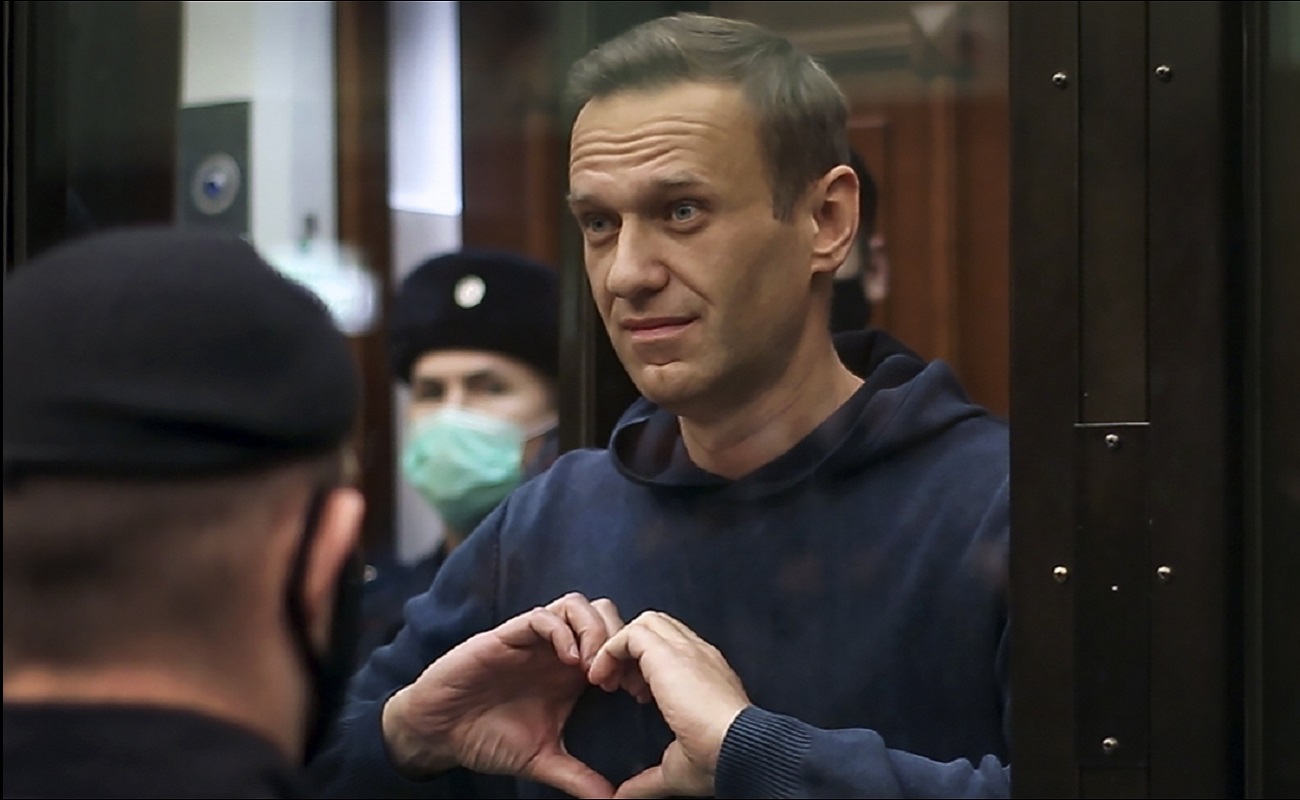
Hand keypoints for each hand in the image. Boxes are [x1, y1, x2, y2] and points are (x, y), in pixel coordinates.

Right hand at [382, 593, 623, 798]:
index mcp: (572, 673)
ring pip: (578, 606)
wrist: (438, 732)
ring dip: (593, 631)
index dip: (634, 661)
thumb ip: (576, 776)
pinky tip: (568, 662)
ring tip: (593, 669)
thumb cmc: (487, 738)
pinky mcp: (507, 635)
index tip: (638, 694)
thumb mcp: (540, 759)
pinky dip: (562, 631)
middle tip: (618, 679)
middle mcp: (557, 649)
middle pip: (605, 614)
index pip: (616, 643)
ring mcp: (533, 639)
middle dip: (619, 639)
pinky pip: (542, 616)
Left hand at [587, 611, 749, 798]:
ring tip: (607, 682)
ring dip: (620, 647)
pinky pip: (630, 633)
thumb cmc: (720, 760)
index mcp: (707, 676)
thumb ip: (646, 780)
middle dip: (632, 651)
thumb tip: (621, 799)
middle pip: (658, 628)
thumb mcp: (677, 768)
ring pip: (645, 623)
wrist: (740, 749)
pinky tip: (602, 679)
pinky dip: (610, 650)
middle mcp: (699, 655)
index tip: (635, 697)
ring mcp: (687, 649)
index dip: (646, 667)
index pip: (673, 649)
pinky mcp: (669, 652)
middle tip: (618, 686)